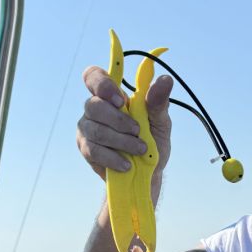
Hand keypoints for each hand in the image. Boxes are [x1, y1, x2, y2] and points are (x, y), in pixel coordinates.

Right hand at [76, 66, 172, 180]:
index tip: (120, 101)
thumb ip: (158, 102)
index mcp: (112, 96)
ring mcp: (88, 128)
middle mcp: (95, 108)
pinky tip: (126, 164)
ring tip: (140, 150)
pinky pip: (94, 150)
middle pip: (94, 105)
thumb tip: (166, 79)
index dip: (102, 84)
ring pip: (96, 130)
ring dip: (121, 141)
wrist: (149, 175)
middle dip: (118, 120)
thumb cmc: (153, 143)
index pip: (94, 76)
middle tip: (138, 131)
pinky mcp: (86, 149)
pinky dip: (113, 158)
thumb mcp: (160, 123)